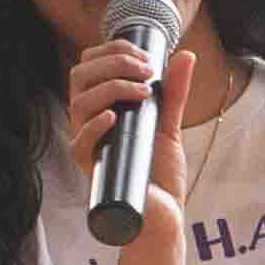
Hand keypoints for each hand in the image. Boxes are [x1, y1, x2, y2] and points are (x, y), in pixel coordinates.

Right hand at [61, 18, 170, 178]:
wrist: (163, 212)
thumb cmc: (159, 172)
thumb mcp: (168, 124)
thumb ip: (173, 92)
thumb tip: (185, 55)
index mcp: (100, 107)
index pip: (89, 66)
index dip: (111, 51)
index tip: (143, 54)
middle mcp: (88, 122)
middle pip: (79, 77)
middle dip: (113, 63)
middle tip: (146, 71)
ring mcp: (88, 145)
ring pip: (78, 104)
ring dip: (110, 88)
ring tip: (142, 92)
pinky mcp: (92, 169)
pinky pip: (79, 144)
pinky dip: (94, 125)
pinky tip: (112, 117)